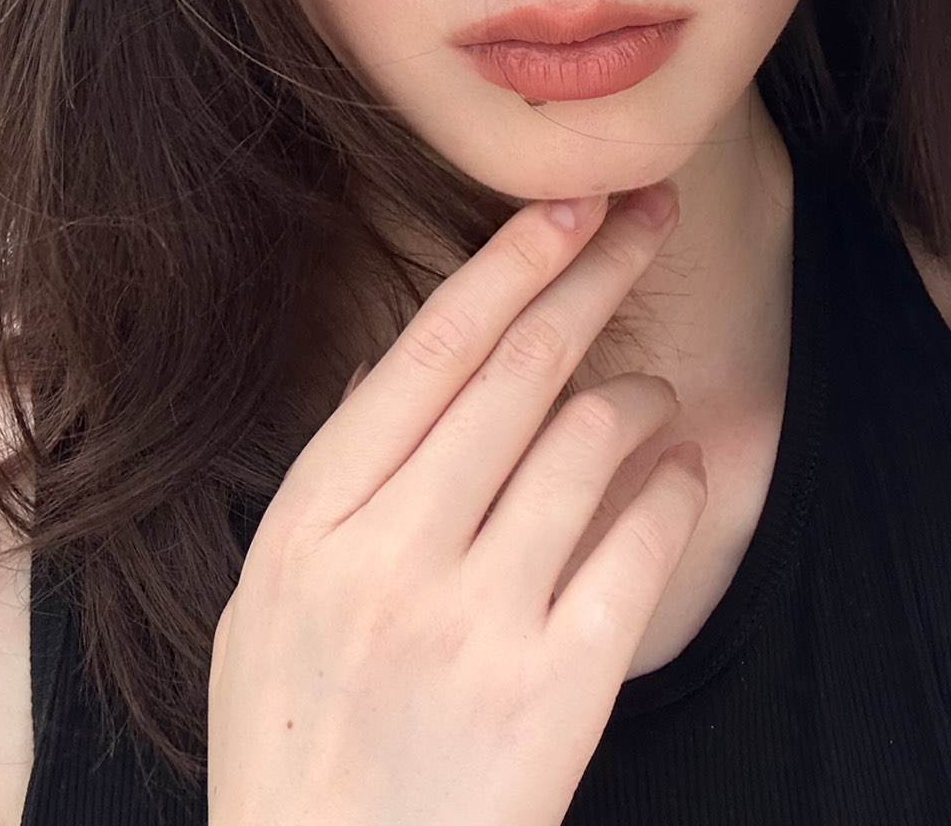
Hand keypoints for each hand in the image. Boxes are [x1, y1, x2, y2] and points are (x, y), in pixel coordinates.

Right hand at [207, 181, 705, 825]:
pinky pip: (641, 549)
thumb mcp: (268, 603)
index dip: (513, 261)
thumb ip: (336, 483)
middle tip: (650, 221)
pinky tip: (682, 475)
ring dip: (640, 395)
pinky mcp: (557, 695)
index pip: (431, 351)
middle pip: (522, 372)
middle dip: (597, 274)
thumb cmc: (298, 747)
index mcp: (309, 522)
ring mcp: (475, 626)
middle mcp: (390, 557)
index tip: (570, 204)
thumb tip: (405, 365)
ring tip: (651, 396)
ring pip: (591, 442)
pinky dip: (676, 490)